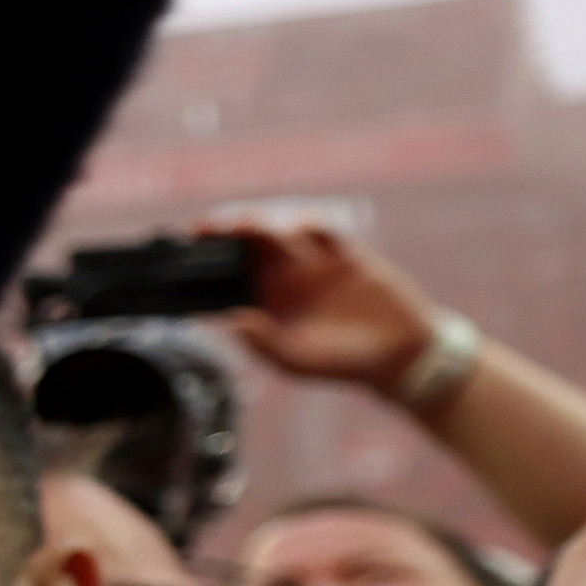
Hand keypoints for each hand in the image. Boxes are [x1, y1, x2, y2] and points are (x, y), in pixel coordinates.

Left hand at [209, 213, 442, 394]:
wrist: (403, 356)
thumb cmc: (342, 363)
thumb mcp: (299, 362)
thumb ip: (265, 344)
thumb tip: (232, 322)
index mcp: (262, 301)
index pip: (224, 274)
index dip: (201, 261)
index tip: (181, 253)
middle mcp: (280, 277)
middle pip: (241, 245)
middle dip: (221, 232)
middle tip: (205, 228)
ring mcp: (309, 262)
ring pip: (274, 232)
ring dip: (256, 223)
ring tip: (243, 225)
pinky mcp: (342, 254)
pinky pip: (321, 231)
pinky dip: (308, 223)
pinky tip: (299, 227)